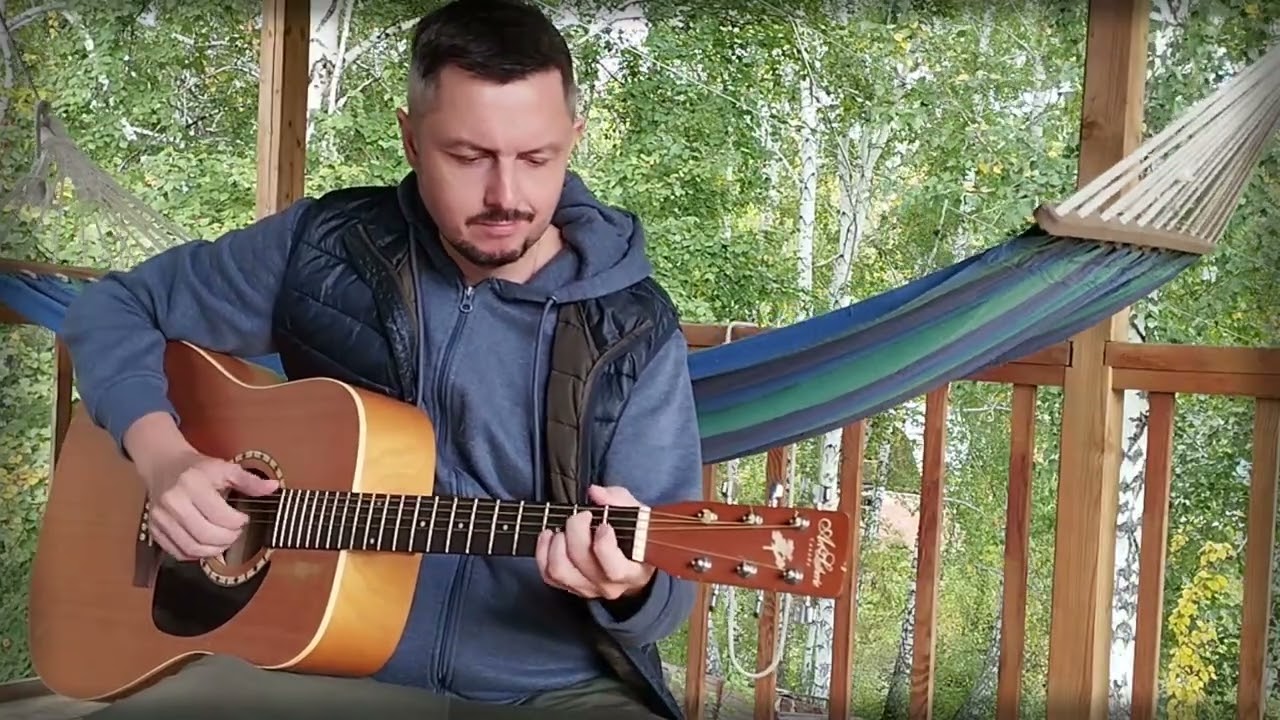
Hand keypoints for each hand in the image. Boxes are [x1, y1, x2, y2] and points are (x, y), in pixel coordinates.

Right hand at [140, 449, 278, 560]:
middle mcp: (173, 502)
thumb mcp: (226, 468)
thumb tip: (273, 488)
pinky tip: (207, 545)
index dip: (238, 522)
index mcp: (192, 484)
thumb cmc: (198, 468)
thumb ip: (250, 481)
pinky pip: (177, 552)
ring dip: (214, 550)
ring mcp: (160, 518)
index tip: (244, 518)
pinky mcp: (153, 529)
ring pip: (191, 548)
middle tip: (236, 532)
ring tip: (224, 541)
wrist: (164, 465)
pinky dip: (195, 555)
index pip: (220, 515)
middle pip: (205, 535)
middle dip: (228, 539)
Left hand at [535, 484, 655, 599]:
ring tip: (563, 528)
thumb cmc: (636, 537)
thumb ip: (619, 501)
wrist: (631, 561)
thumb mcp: (637, 516)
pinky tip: (550, 536)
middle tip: (582, 516)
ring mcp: (587, 588)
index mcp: (632, 572)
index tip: (603, 524)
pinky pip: (547, 574)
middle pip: (581, 561)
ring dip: (556, 543)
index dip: (604, 545)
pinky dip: (543, 552)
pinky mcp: (569, 586)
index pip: (614, 569)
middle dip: (576, 530)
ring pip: (560, 570)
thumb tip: (595, 492)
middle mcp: (608, 586)